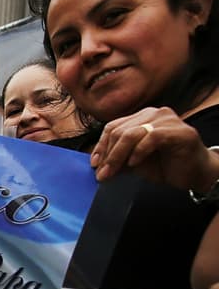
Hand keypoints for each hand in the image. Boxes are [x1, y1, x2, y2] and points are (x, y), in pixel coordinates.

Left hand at [91, 107, 218, 191]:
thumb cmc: (165, 166)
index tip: (94, 164)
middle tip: (102, 174)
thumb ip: (117, 158)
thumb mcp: (134, 162)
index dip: (101, 146)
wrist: (194, 174)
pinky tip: (134, 164)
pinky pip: (152, 138)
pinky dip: (139, 152)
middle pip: (120, 131)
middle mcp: (154, 113)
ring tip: (112, 173)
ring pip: (132, 134)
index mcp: (142, 117)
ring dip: (118, 156)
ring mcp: (168, 120)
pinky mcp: (180, 131)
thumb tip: (97, 164)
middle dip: (107, 155)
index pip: (113, 127)